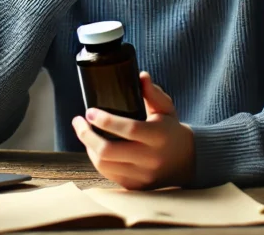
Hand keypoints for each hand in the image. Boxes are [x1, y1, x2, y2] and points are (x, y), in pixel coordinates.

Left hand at [72, 72, 194, 189]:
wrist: (185, 161)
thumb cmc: (171, 130)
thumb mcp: (166, 109)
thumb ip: (153, 93)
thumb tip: (141, 76)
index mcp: (159, 136)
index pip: (129, 129)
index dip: (106, 121)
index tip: (89, 111)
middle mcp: (151, 159)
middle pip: (109, 151)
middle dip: (87, 135)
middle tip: (78, 121)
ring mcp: (142, 175)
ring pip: (104, 164)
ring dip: (88, 147)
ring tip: (84, 132)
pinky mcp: (134, 186)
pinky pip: (108, 174)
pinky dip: (96, 159)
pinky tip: (93, 147)